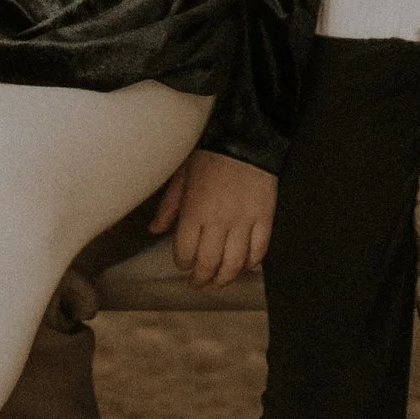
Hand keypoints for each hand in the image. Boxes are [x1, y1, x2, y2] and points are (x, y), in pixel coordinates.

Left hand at [149, 148, 275, 288]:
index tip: (183, 266)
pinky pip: (259, 249)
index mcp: (194, 210)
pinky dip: (252, 263)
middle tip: (199, 283)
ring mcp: (244, 221)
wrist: (245, 135)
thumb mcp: (181, 175)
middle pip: (208, 263)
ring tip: (219, 281)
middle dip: (202, 278)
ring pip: (234, 263)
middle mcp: (218, 220)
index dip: (183, 264)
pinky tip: (245, 266)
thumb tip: (154, 230)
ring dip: (225, 278)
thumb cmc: (209, 153)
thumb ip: (168, 206)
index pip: (185, 251)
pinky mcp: (265, 217)